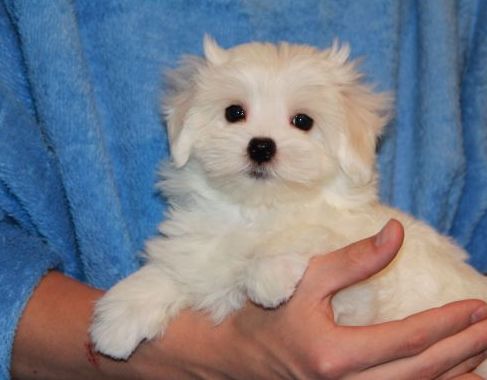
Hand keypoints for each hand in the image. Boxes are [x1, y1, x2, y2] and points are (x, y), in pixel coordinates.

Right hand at [12, 220, 486, 378]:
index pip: (408, 342)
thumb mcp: (301, 279)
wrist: (225, 356)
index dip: (448, 325)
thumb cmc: (259, 312)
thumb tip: (394, 233)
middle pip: (421, 373)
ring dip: (453, 373)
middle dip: (463, 350)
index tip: (478, 308)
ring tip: (481, 354)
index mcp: (334, 357)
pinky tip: (442, 374)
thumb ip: (351, 259)